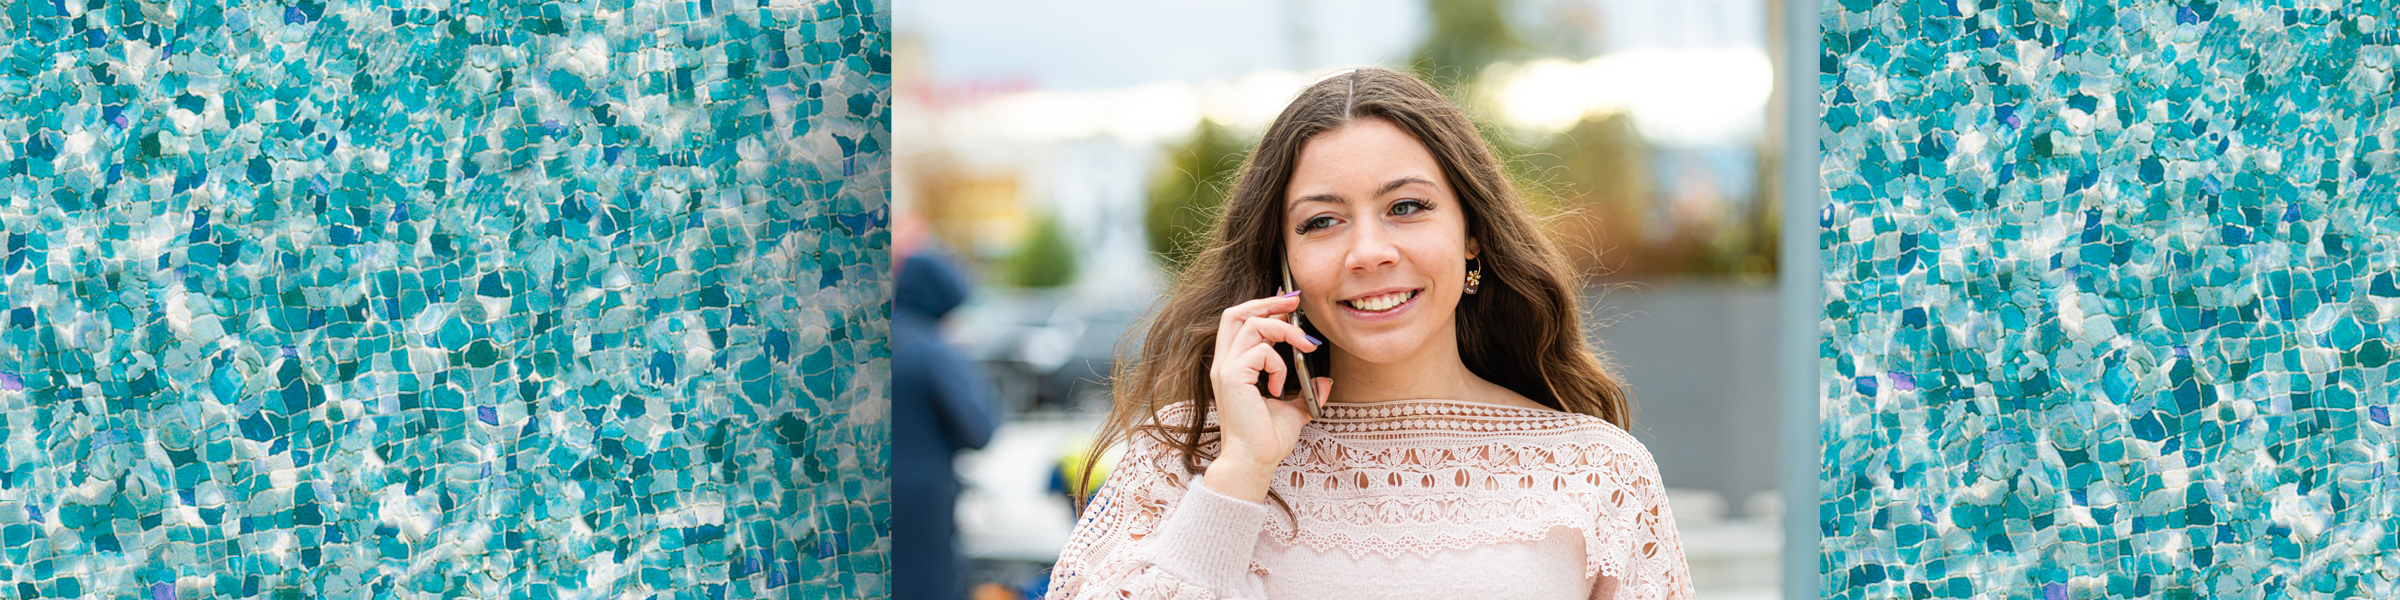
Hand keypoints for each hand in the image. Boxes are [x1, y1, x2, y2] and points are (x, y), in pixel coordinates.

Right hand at [1202, 291, 1332, 502]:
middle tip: (1295, 303)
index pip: (1239, 321)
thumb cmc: (1266, 440)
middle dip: (1267, 302)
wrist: (1253, 462)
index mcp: (1232, 366)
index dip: (1263, 307)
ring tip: (1304, 346)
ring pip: (1252, 324)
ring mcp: (1226, 369)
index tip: (1291, 306)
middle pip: (1235, 313)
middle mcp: (1224, 364)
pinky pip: (1261, 352)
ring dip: (1284, 330)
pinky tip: (1280, 387)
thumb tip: (1325, 381)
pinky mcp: (1234, 378)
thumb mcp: (1293, 410)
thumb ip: (1306, 393)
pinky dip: (1279, 363)